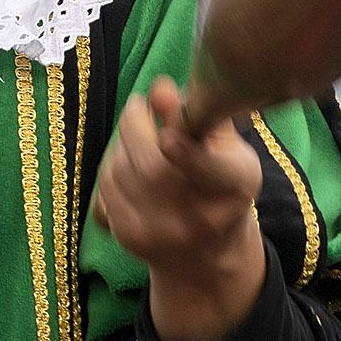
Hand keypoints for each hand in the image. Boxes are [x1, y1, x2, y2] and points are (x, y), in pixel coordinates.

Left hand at [92, 76, 267, 340]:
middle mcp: (203, 219)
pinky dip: (112, 167)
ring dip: (122, 145)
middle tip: (139, 106)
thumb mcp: (223, 145)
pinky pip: (105, 186)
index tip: (168, 138)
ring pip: (121, 169)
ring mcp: (164, 233)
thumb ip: (194, 113)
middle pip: (152, 165)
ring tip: (141, 142)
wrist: (206, 251)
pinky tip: (130, 167)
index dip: (188, 156)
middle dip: (135, 123)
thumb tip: (160, 90)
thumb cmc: (218, 181)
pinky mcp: (131, 239)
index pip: (213, 171)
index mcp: (235, 186)